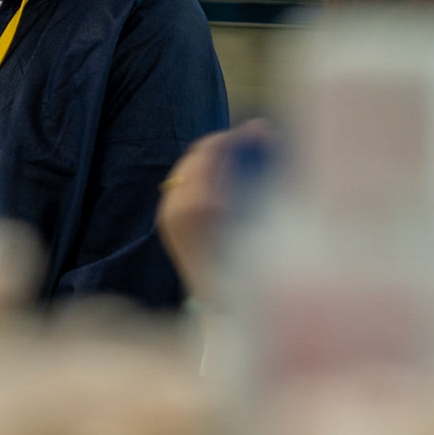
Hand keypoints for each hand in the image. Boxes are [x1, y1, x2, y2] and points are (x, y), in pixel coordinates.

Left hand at [157, 119, 269, 304]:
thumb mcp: (266, 216)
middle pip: (198, 155)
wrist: (224, 307)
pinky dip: (201, 178)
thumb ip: (263, 169)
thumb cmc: (256, 264)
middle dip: (224, 147)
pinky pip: (182, 185)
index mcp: (205, 204)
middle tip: (251, 143)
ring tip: (240, 163)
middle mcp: (181, 206)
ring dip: (213, 161)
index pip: (214, 150)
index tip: (259, 132)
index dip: (236, 136)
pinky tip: (225, 185)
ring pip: (188, 168)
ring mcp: (169, 213)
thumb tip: (263, 128)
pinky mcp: (166, 220)